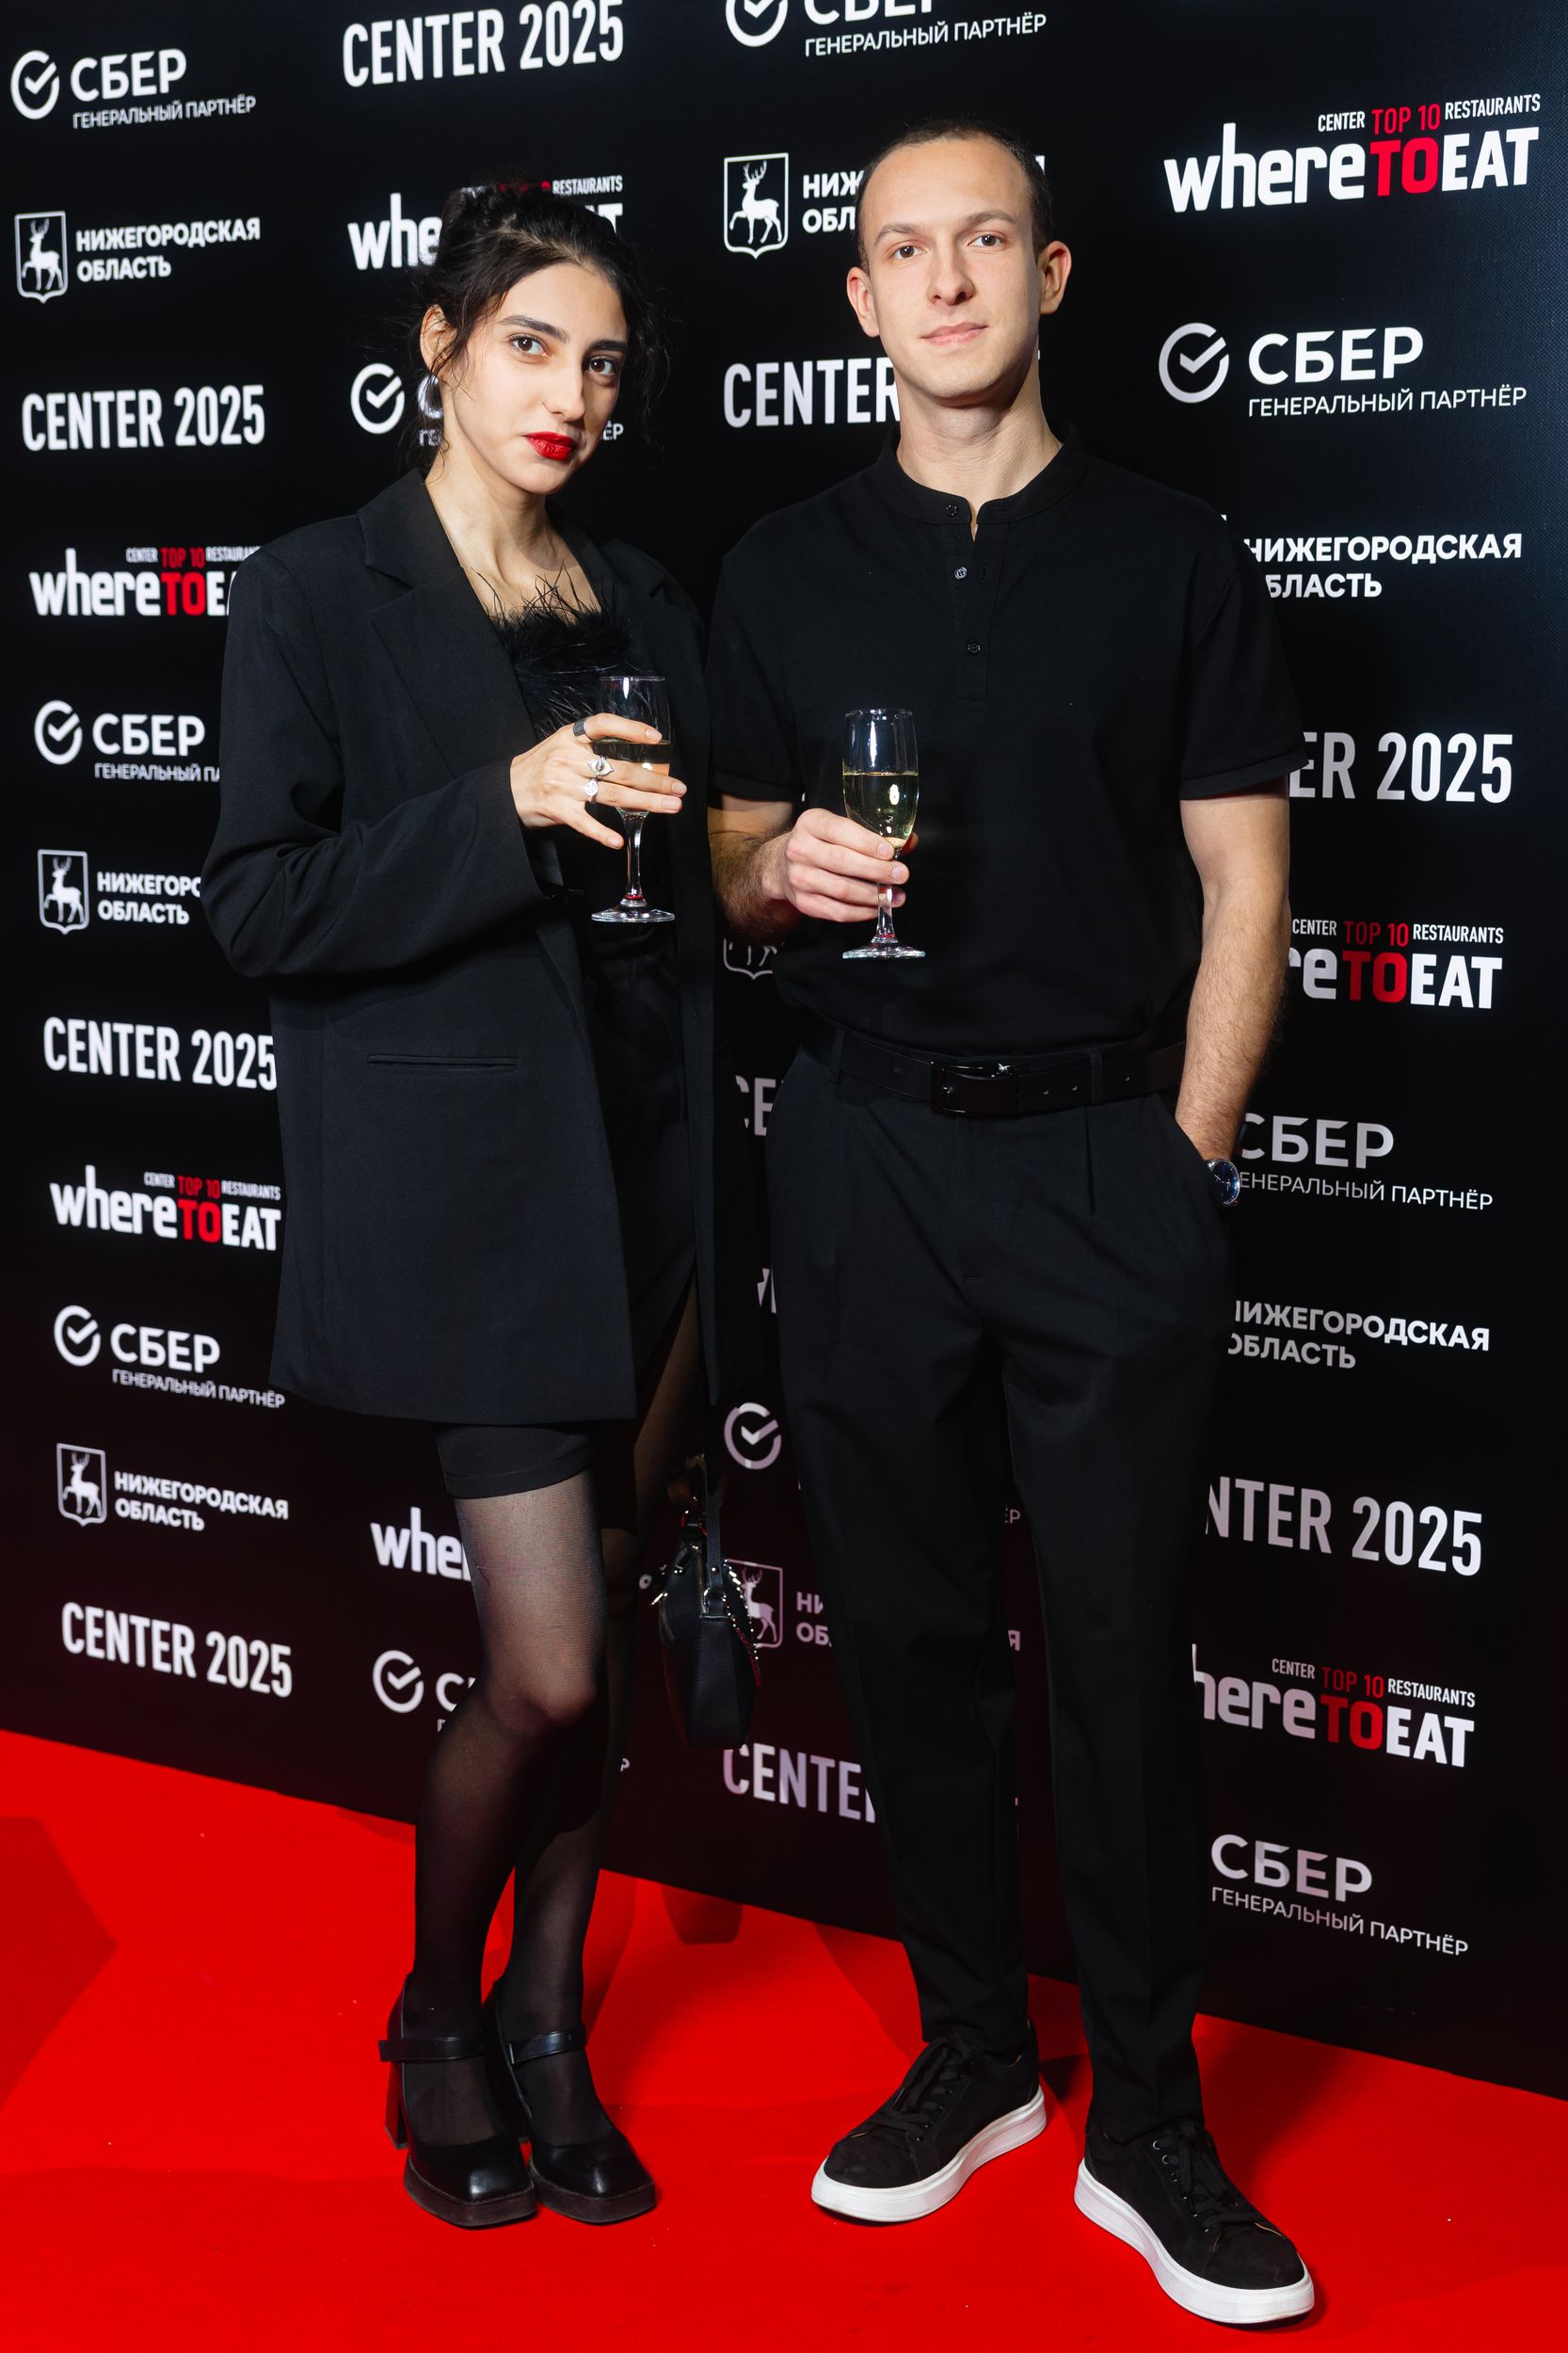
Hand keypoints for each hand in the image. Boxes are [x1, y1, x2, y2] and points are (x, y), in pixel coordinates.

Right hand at [508, 712, 684, 850]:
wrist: (504, 792)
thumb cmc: (539, 768)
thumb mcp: (560, 746)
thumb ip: (590, 748)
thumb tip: (634, 758)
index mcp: (569, 737)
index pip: (602, 724)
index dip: (630, 728)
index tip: (656, 738)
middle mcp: (568, 758)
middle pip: (619, 768)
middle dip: (654, 780)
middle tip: (679, 788)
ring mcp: (562, 784)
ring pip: (612, 794)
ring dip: (646, 803)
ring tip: (670, 807)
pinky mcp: (557, 809)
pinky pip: (585, 822)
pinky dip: (603, 833)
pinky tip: (619, 840)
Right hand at [761, 806, 909, 924]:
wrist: (783, 864)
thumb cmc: (821, 842)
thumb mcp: (840, 828)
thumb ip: (873, 833)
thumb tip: (910, 842)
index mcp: (810, 823)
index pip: (839, 831)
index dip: (866, 842)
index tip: (890, 852)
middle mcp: (799, 849)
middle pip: (842, 862)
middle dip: (876, 870)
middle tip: (901, 875)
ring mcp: (799, 878)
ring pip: (841, 890)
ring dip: (873, 896)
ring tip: (895, 896)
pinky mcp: (803, 902)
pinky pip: (836, 911)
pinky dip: (861, 912)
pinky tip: (876, 908)